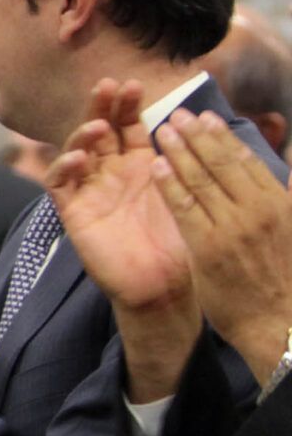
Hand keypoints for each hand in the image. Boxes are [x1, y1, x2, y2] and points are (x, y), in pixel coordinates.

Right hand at [46, 81, 192, 315]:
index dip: (127, 104)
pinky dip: (64, 168)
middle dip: (101, 106)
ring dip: (82, 134)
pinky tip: (78, 158)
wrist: (164, 282)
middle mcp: (111, 172)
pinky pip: (60, 185)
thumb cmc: (179, 239)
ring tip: (96, 125)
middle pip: (99, 130)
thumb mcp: (183, 189)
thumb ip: (175, 156)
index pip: (127, 125)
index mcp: (138, 164)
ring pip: (76, 151)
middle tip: (106, 86)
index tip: (133, 84)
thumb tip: (180, 118)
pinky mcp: (73, 213)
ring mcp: (90, 191)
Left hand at [152, 109, 291, 381]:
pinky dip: (171, 185)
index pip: (247, 161)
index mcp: (279, 203)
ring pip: (202, 180)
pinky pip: (186, 208)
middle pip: (223, 163)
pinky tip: (157, 166)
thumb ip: (289, 198)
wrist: (278, 321)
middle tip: (178, 114)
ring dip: (181, 151)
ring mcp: (233, 228)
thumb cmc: (285, 278)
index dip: (224, 137)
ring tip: (163, 129)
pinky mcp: (208, 248)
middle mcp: (258, 209)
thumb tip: (289, 174)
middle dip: (198, 135)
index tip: (207, 118)